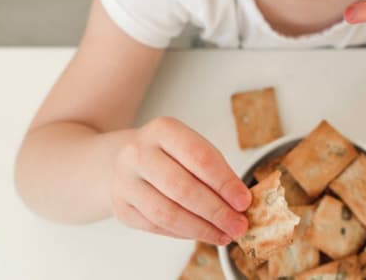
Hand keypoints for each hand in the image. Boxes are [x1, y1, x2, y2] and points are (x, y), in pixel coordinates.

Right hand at [109, 117, 250, 244]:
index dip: (225, 182)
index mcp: (162, 130)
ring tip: (225, 235)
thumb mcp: (192, 148)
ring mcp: (125, 181)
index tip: (244, 201)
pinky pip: (156, 227)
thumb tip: (240, 204)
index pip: (199, 158)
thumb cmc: (170, 154)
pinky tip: (203, 234)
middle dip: (216, 211)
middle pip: (182, 188)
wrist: (126, 160)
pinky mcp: (121, 208)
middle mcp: (138, 153)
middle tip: (239, 225)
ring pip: (167, 213)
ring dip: (201, 228)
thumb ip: (215, 170)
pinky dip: (184, 234)